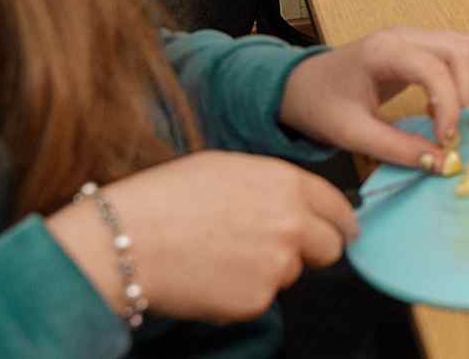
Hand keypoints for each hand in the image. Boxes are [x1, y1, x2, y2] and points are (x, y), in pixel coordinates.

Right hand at [46, 151, 357, 323]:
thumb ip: (271, 184)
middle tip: (277, 249)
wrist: (126, 242)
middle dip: (312, 250)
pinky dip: (242, 293)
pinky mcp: (256, 301)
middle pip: (330, 247)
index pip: (338, 206)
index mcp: (285, 183)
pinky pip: (262, 299)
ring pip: (291, 273)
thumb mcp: (225, 167)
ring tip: (221, 256)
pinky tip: (210, 276)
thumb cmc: (164, 199)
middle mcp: (291, 223)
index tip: (342, 230)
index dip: (340, 220)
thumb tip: (295, 200)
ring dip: (270, 270)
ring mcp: (277, 265)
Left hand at [279, 28, 468, 163]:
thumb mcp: (353, 134)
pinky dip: (456, 78)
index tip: (443, 139)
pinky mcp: (414, 46)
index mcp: (383, 52)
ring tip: (444, 116)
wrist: (297, 86)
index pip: (434, 68)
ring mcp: (410, 37)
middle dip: (465, 90)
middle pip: (460, 49)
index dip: (448, 104)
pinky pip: (452, 53)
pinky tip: (435, 105)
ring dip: (465, 82)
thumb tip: (442, 163)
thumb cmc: (320, 105)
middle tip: (449, 128)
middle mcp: (402, 36)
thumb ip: (398, 148)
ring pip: (462, 47)